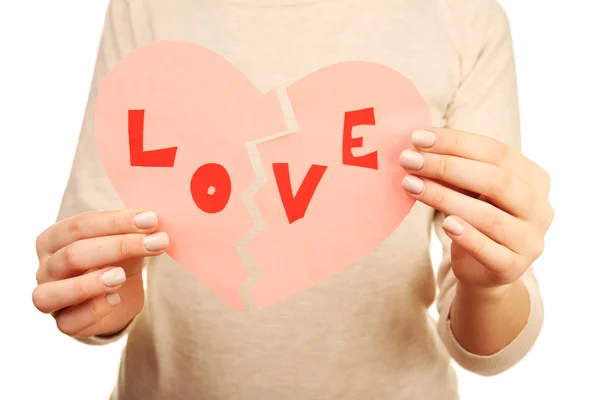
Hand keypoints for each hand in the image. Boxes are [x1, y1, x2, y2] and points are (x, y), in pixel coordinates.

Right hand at [33, 209, 168, 336]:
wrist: (119, 296)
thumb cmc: (116, 260)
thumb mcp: (125, 240)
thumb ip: (134, 230)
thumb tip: (153, 218)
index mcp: (54, 239)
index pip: (80, 225)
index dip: (116, 221)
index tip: (151, 219)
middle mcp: (46, 267)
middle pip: (73, 254)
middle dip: (118, 246)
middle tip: (156, 242)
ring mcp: (50, 298)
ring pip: (54, 292)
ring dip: (89, 283)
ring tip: (121, 276)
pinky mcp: (64, 323)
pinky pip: (69, 322)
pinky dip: (92, 310)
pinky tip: (115, 299)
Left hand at [399, 128, 553, 293]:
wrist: (482, 271)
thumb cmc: (474, 220)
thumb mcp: (466, 190)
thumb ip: (452, 171)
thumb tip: (416, 147)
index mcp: (533, 179)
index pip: (496, 152)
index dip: (456, 142)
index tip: (418, 137)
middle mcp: (539, 208)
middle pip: (495, 179)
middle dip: (446, 166)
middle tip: (409, 160)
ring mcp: (530, 240)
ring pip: (488, 216)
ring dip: (444, 197)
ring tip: (410, 185)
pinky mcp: (513, 269)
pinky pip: (490, 251)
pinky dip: (467, 236)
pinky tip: (445, 223)